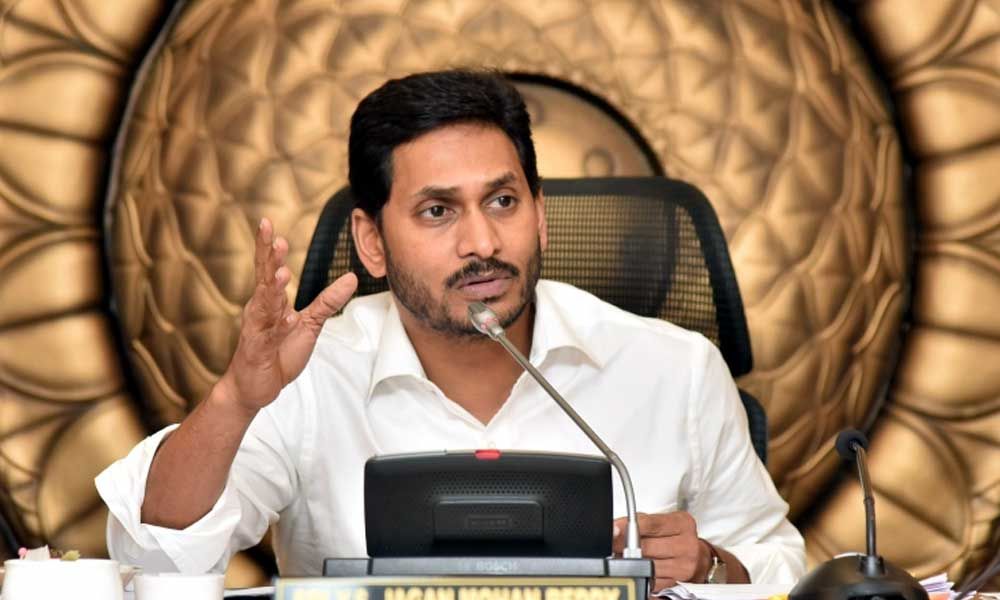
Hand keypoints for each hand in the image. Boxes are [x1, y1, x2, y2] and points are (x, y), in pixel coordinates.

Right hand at [219, 217, 357, 412]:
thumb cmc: (277, 353)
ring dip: (272, 287)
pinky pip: (268, 334)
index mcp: (269, 301)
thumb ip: (327, 301)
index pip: (268, 268)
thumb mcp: (309, 324)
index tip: (267, 223)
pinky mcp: (258, 349)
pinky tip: (286, 314)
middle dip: (268, 258)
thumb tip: (351, 277)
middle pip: (262, 278)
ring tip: (282, 272)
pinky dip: (277, 324)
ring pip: (264, 304)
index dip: (267, 247)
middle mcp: (260, 310)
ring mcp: (257, 329)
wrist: (255, 386)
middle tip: (273, 236)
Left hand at [613, 512, 710, 590]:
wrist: (698, 557)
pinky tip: (635, 568)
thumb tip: (615, 528)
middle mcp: (686, 545)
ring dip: (630, 562)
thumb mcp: (662, 522)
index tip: (613, 529)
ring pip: (646, 566)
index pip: (650, 524)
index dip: (628, 526)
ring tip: (622, 556)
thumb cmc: (675, 536)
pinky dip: (640, 575)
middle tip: (611, 544)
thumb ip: (640, 522)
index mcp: (682, 524)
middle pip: (646, 547)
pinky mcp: (678, 584)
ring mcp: (684, 566)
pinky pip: (651, 581)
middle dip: (624, 546)